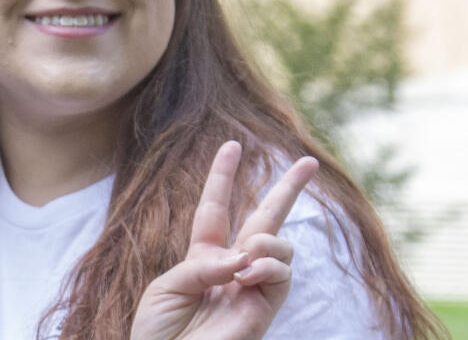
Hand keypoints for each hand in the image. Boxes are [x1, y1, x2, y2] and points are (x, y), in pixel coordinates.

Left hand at [130, 141, 319, 339]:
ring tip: (245, 260)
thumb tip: (243, 258)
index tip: (232, 145)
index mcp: (204, 257)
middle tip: (309, 162)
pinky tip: (247, 275)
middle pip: (266, 219)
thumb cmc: (158, 331)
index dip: (223, 176)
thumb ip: (202, 265)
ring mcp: (252, 287)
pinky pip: (281, 274)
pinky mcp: (265, 308)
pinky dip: (266, 266)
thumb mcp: (169, 286)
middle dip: (288, 190)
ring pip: (280, 246)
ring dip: (265, 242)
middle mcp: (233, 268)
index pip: (216, 208)